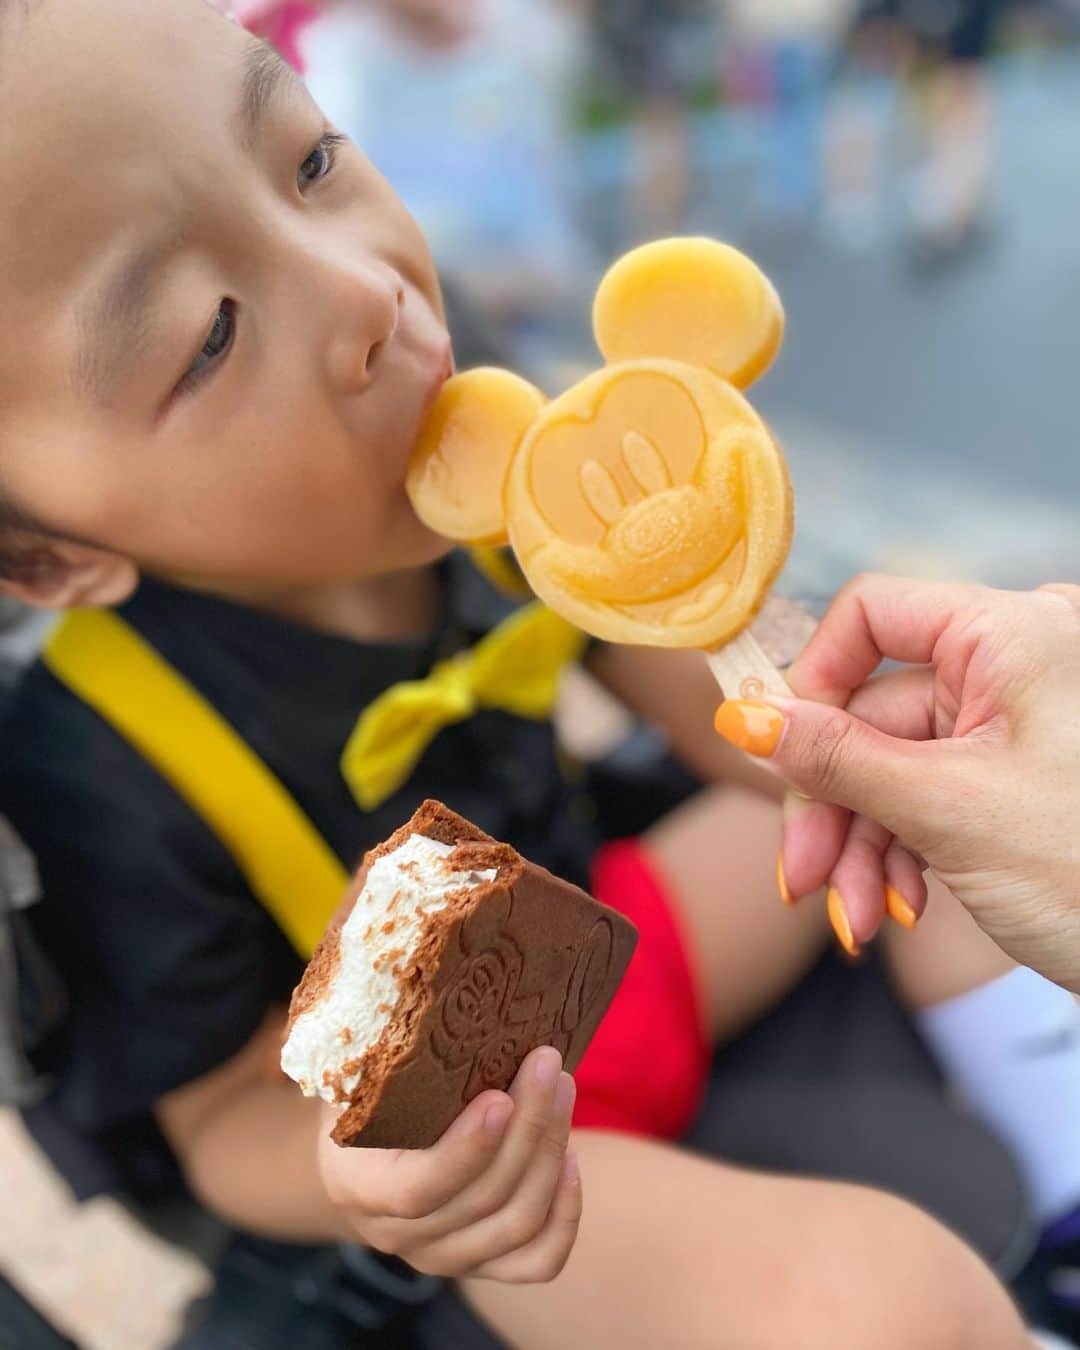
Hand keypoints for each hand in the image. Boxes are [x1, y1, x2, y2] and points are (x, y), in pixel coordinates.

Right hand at [317, 1046, 580, 1282]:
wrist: (364, 1152)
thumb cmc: (366, 1091)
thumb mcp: (355, 1068)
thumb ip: (373, 1044)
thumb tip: (402, 977)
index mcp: (357, 1185)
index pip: (417, 1190)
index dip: (466, 1150)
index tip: (501, 1097)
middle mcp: (397, 1234)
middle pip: (482, 1200)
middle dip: (528, 1129)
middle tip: (549, 1065)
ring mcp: (442, 1256)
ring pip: (516, 1224)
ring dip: (550, 1153)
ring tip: (562, 1089)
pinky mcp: (482, 1263)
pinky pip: (536, 1261)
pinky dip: (565, 1217)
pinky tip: (573, 1160)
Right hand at [713, 576, 1079, 989]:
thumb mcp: (948, 812)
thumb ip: (837, 759)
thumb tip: (742, 716)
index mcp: (1013, 635)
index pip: (873, 614)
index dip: (814, 683)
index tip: (777, 757)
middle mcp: (1013, 664)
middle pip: (871, 712)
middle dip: (830, 805)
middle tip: (802, 877)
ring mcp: (1014, 723)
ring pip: (890, 765)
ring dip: (860, 845)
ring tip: (855, 920)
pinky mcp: (1012, 774)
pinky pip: (926, 794)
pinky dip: (900, 850)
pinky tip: (894, 907)